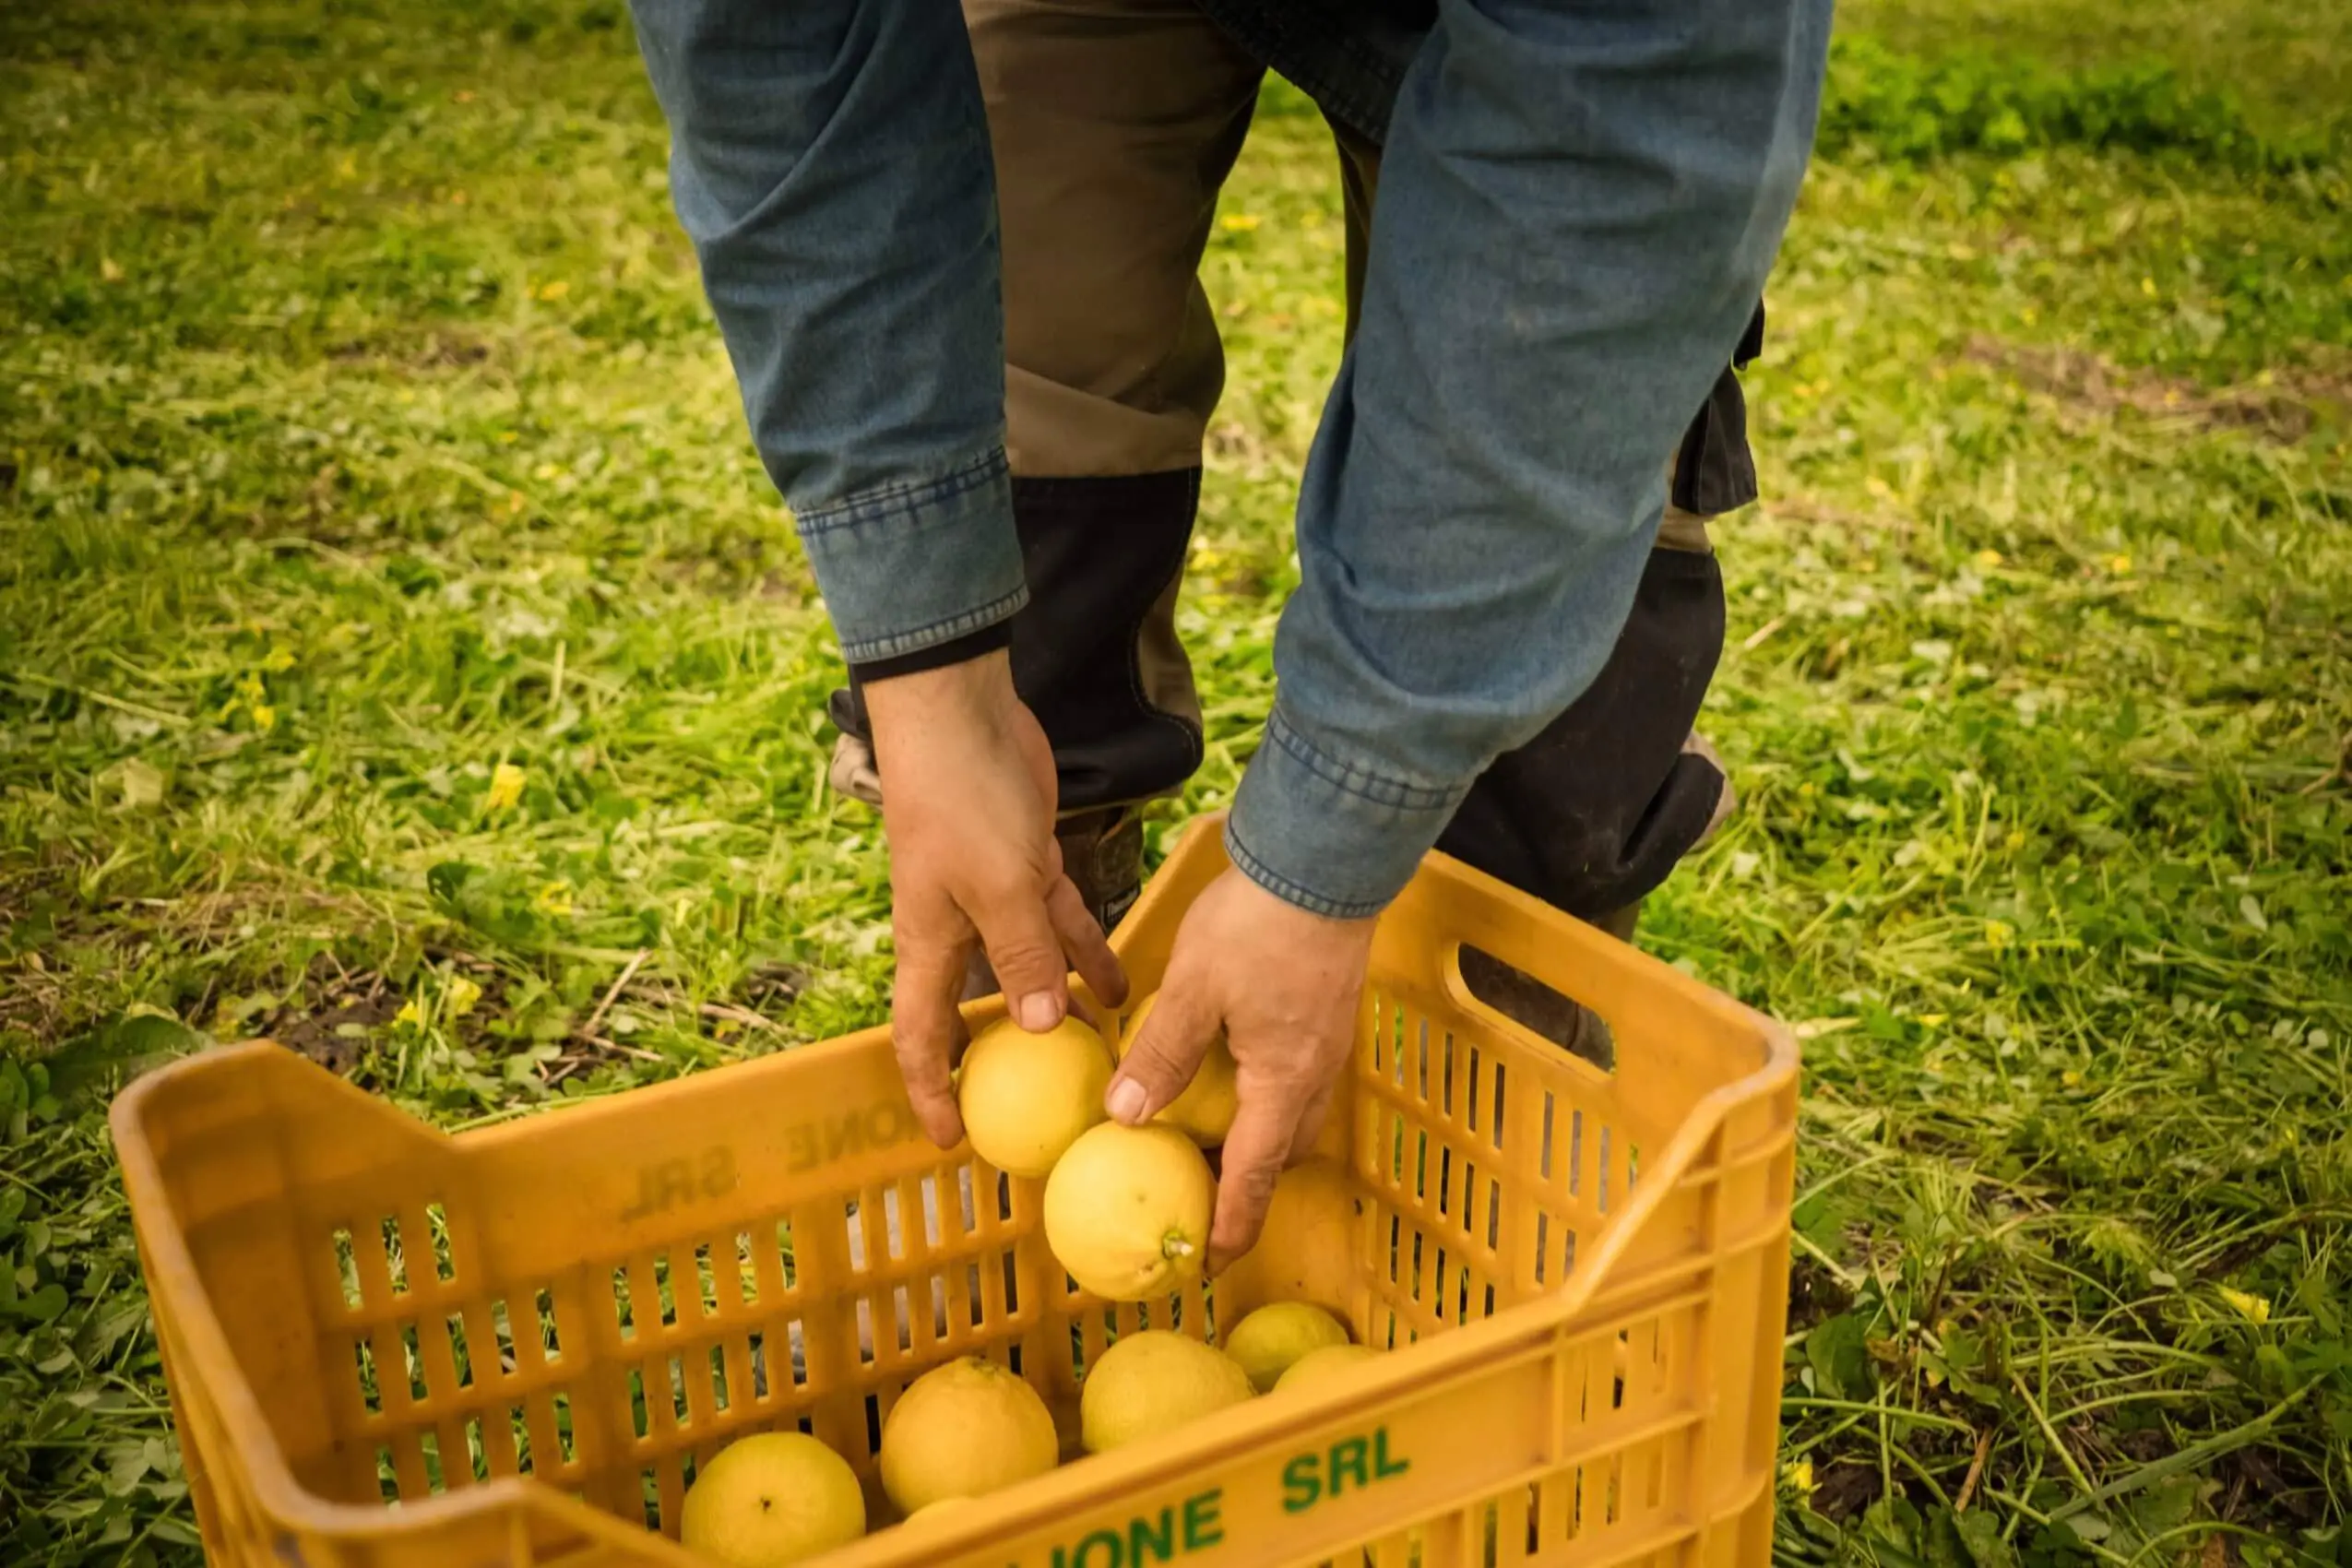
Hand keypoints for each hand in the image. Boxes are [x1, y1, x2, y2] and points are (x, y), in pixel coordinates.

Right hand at [866, 652, 1127, 1147]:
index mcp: (929, 943)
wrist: (960, 711)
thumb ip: (1022, 956)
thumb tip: (1044, 1030)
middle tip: (1038, 1110)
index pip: (921, 1037)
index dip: (932, 1092)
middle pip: (977, 1012)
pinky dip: (1085, 956)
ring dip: (1061, 1011)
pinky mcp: (1029, 864)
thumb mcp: (997, 887)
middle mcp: (957, 929)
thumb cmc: (961, 798)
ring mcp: (995, 896)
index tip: (952, 1141)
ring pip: (1030, 971)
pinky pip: (1060, 926)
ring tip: (1103, 1058)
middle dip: (1001, 1063)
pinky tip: (1120, 989)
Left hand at [1105, 867, 1375, 1272]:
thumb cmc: (1258, 924)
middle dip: (1246, 1183)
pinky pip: (1295, 1075)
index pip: (1255, 1176)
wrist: (1323, 860)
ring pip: (1293, 1112)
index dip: (1232, 1224)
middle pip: (1281, 1151)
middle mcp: (1314, 1073)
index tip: (1209, 1263)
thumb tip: (1125, 1113)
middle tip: (1201, 1195)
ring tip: (1211, 1138)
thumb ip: (1162, 1052)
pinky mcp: (1326, 1009)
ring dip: (1257, 1137)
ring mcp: (1326, 1041)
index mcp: (1282, 1082)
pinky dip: (1264, 1094)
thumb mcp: (1194, 989)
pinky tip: (1230, 1068)